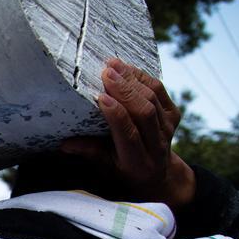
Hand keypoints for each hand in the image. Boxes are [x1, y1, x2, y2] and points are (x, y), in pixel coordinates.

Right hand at [61, 58, 193, 209]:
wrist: (157, 173)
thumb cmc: (123, 169)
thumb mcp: (105, 166)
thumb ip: (89, 152)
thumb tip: (64, 144)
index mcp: (137, 161)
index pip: (129, 134)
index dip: (116, 114)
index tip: (100, 96)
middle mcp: (156, 145)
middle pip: (144, 112)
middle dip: (125, 90)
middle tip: (106, 72)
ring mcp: (168, 128)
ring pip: (153, 98)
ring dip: (132, 79)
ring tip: (113, 65)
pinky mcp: (174, 114)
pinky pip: (160, 90)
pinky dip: (143, 77)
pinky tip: (126, 68)